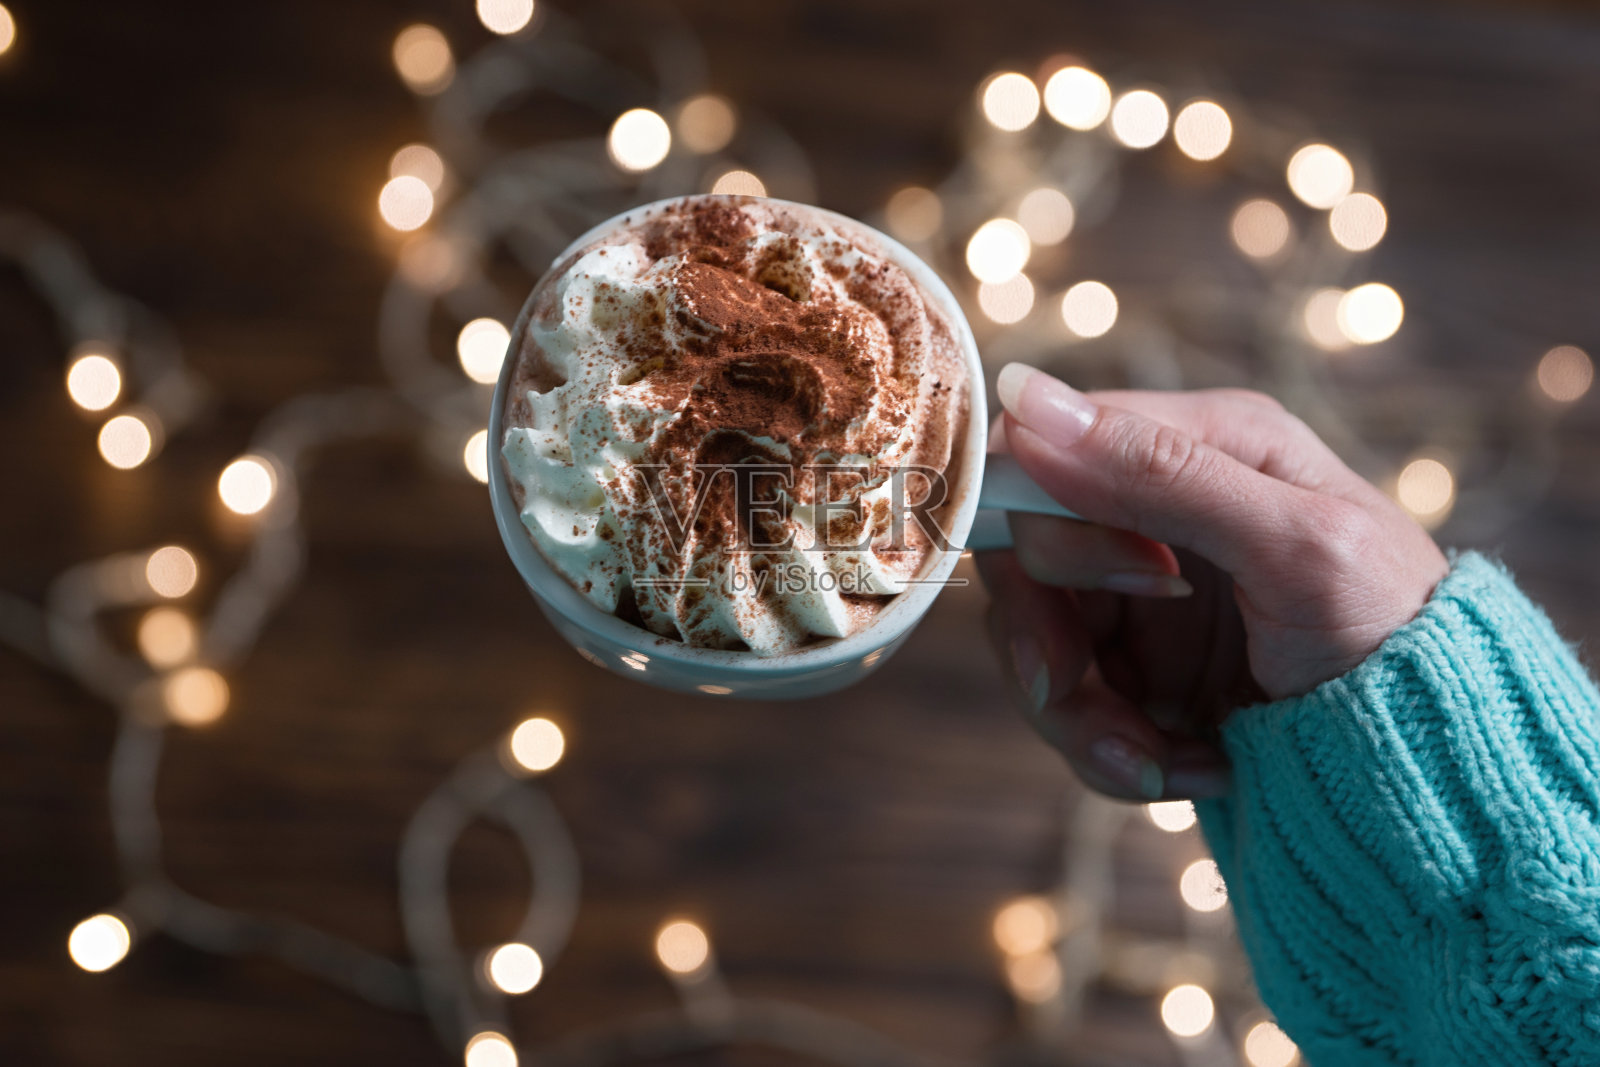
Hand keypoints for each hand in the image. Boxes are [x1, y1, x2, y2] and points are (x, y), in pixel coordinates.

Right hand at [977, 363, 1449, 801]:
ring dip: (1082, 719)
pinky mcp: (1138, 671)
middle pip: (1025, 559)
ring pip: (1036, 643)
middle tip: (1080, 693)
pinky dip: (1117, 754)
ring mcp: (1140, 597)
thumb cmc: (1392, 631)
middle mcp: (1158, 512)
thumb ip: (1159, 472)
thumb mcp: (1292, 544)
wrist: (1437, 766)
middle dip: (1050, 643)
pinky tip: (1196, 769)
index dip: (1052, 524)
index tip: (1133, 585)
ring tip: (1155, 767)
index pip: (1045, 453)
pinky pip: (1072, 708)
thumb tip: (1022, 393)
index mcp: (1202, 442)